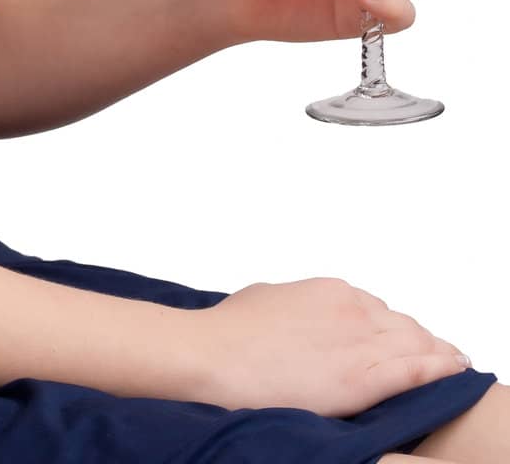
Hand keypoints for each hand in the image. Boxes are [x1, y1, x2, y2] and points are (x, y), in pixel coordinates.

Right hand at [185, 277, 470, 416]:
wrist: (214, 356)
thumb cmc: (231, 330)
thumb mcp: (271, 300)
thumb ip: (300, 306)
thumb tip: (303, 314)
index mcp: (332, 290)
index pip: (380, 311)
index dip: (392, 330)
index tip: (397, 342)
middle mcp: (352, 308)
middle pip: (404, 327)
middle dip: (417, 342)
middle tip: (429, 357)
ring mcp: (357, 341)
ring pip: (416, 345)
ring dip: (435, 355)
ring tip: (450, 364)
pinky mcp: (359, 378)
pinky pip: (413, 370)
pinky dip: (437, 369)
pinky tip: (453, 369)